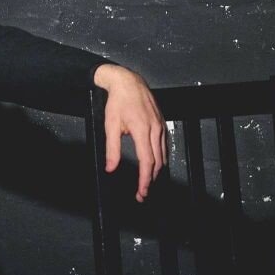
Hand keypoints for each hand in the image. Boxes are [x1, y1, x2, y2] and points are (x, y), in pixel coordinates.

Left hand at [93, 64, 166, 201]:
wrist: (127, 81)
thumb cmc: (118, 101)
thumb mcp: (110, 125)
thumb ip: (112, 149)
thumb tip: (111, 168)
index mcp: (142, 130)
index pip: (147, 162)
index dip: (145, 180)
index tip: (142, 191)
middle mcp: (155, 129)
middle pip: (158, 161)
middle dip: (151, 180)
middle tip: (143, 193)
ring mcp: (160, 125)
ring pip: (163, 154)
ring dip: (156, 170)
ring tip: (147, 182)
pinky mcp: (161, 122)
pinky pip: (164, 144)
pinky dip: (160, 157)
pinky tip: (154, 163)